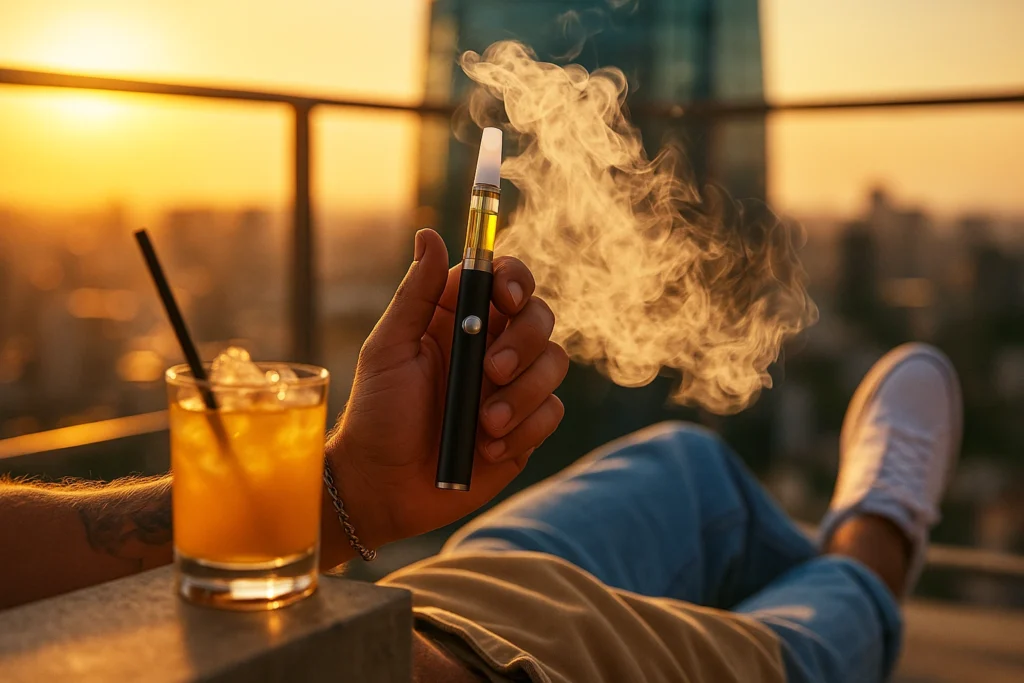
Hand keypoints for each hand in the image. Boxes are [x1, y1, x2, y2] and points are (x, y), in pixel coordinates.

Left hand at [324, 228, 567, 555]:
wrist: (384, 487)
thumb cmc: (378, 414)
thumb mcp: (389, 349)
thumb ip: (417, 294)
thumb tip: (430, 234)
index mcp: (459, 319)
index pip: (505, 280)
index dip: (515, 280)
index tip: (506, 298)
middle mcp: (492, 346)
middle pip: (540, 318)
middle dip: (523, 343)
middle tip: (491, 371)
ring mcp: (512, 387)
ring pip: (554, 364)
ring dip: (523, 394)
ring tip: (485, 425)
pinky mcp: (526, 427)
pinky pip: (552, 412)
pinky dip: (525, 428)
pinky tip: (488, 448)